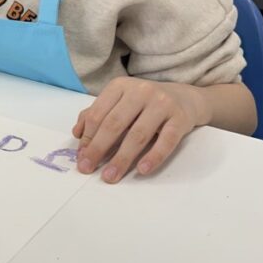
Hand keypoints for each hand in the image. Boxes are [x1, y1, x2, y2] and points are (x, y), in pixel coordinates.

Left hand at [72, 76, 204, 182]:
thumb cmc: (146, 104)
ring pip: (138, 134)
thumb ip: (97, 114)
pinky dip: (154, 156)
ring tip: (111, 176)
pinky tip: (142, 170)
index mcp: (120, 86)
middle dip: (98, 149)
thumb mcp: (120, 102)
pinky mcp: (180, 117)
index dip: (87, 137)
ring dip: (122, 158)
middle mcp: (140, 91)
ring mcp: (162, 103)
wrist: (186, 98)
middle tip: (87, 169)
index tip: (81, 158)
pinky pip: (166, 140)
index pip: (98, 114)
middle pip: (114, 124)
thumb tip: (77, 134)